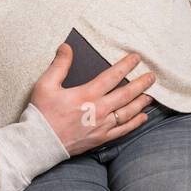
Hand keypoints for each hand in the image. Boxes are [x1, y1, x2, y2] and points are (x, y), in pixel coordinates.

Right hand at [30, 43, 155, 155]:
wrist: (38, 143)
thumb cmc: (41, 114)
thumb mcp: (45, 85)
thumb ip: (59, 65)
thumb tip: (66, 47)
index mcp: (87, 94)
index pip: (112, 76)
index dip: (126, 65)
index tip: (136, 58)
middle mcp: (98, 110)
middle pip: (126, 94)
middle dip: (141, 84)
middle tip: (152, 77)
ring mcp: (101, 126)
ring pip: (128, 112)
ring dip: (141, 102)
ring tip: (151, 95)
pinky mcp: (100, 139)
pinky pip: (123, 131)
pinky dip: (135, 123)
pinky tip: (143, 117)